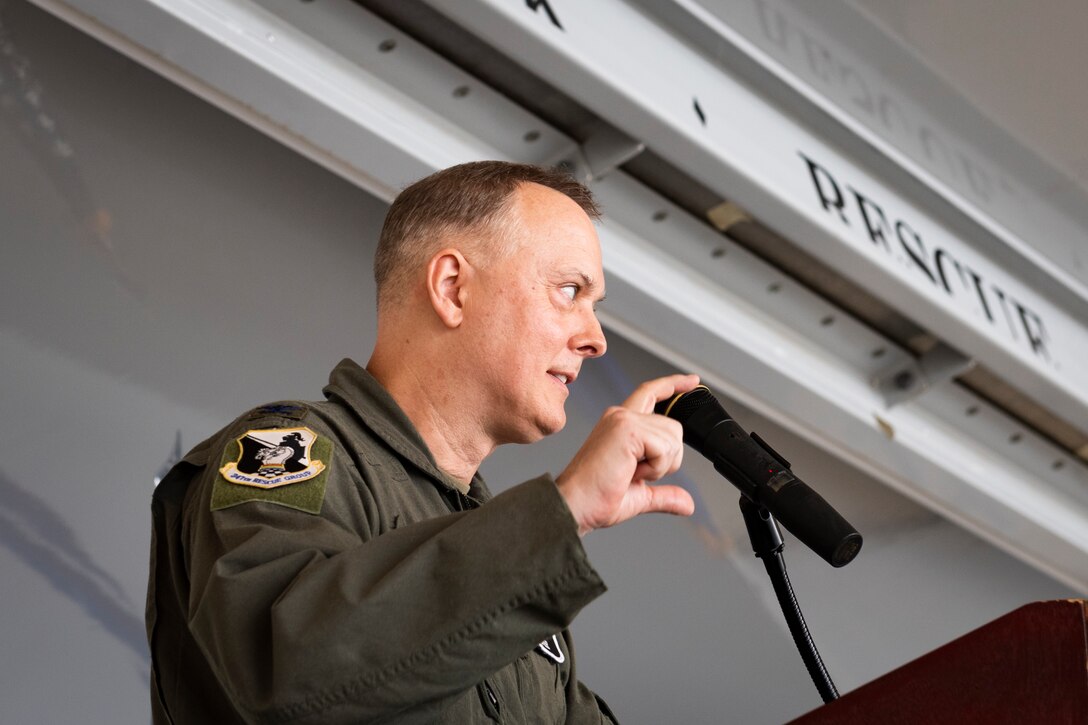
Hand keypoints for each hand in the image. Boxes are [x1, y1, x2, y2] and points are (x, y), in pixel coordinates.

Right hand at [556, 374, 699, 535]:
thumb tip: (688, 504)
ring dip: (660, 466)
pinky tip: (631, 472)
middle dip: (668, 459)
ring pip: (673, 438)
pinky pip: (665, 447)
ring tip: (630, 473)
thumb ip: (665, 495)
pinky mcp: (627, 429)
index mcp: (620, 425)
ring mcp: (623, 419)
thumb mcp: (640, 495)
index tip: (693, 380)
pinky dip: (656, 468)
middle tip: (636, 473)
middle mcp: (620, 416)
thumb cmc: (596, 499)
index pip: (650, 393)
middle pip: (673, 426)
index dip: (674, 384)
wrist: (575, 506)